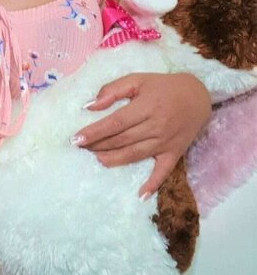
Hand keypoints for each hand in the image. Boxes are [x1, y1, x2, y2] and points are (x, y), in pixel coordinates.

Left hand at [71, 72, 211, 198]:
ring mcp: (166, 142)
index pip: (115, 123)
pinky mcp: (175, 153)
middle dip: (98, 145)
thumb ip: (113, 90)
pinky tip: (141, 196)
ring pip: (135, 154)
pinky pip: (163, 171)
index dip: (95, 132)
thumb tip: (90, 106)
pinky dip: (153, 184)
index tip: (76, 139)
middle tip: (80, 149)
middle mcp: (156, 126)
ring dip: (113, 160)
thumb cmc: (163, 86)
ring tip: (96, 159)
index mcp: (146, 107)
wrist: (198, 95)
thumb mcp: (138, 79)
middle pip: (122, 140)